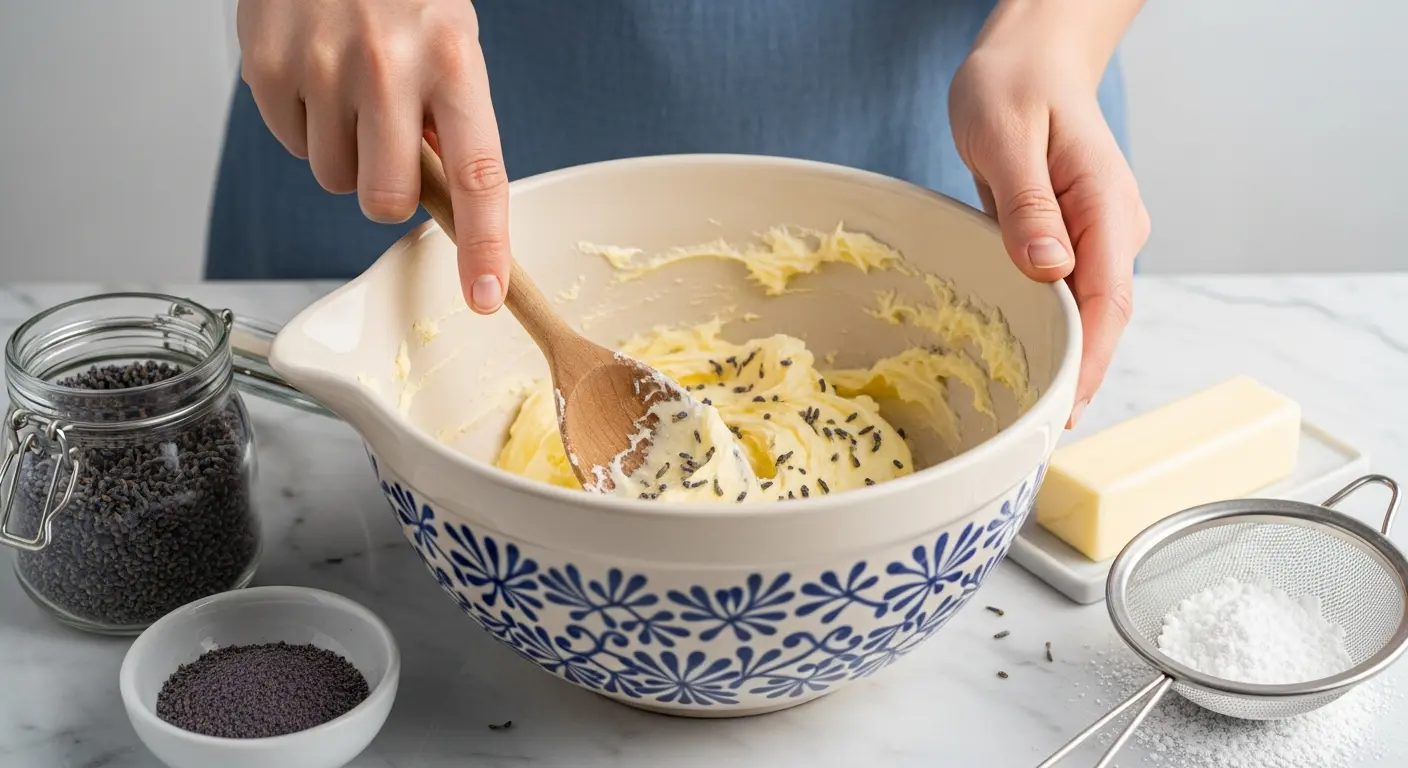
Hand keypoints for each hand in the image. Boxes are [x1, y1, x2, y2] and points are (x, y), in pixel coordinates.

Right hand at [237, 0, 509, 313]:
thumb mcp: (449, 40)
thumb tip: (448, 201)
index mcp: (452, 59)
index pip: (477, 175)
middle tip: (387, 144)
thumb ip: (452, 119)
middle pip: (386, 200)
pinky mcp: (267, 67)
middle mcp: (387, 65)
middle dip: (388, 191)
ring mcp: (321, 67)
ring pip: (334, 180)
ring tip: (350, 90)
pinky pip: (291, 146)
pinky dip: (304, 125)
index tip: (486, 296)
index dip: (484, 246)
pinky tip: (315, 76)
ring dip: (345, 153)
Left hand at [950, 10, 1149, 426]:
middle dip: (1076, 375)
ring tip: (1027, 417)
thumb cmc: (1014, 85)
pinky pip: (1062, 294)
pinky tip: (1022, 362)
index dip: (1089, 358)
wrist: (1028, 57)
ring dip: (1062, 358)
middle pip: (1102, 317)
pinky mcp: (1069, 240)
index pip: (1108, 298)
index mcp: (1105, 204)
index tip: (1066, 405)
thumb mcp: (1007, 135)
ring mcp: (1094, 237)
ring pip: (1083, 311)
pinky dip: (1046, 329)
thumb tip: (1049, 268)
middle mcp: (1110, 227)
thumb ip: (1027, 204)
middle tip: (1039, 434)